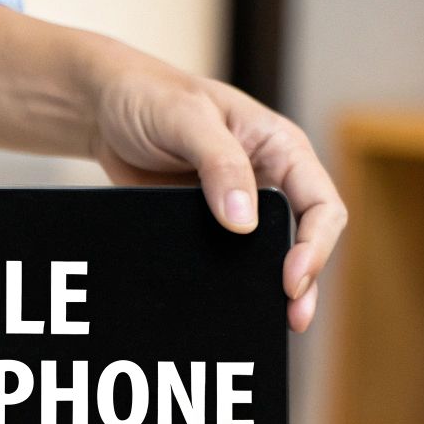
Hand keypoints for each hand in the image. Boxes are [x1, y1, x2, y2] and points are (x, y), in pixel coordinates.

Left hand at [0, 4, 345, 332]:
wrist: (102, 110)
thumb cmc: (150, 96)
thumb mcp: (186, 119)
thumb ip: (219, 165)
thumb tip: (244, 223)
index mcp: (281, 149)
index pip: (321, 204)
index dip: (315, 244)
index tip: (290, 278)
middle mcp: (269, 180)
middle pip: (304, 239)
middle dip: (302, 280)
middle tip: (290, 319)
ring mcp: (239, 206)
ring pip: (267, 256)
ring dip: (268, 291)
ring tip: (267, 327)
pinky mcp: (205, 225)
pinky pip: (224, 260)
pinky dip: (228, 285)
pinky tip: (222, 308)